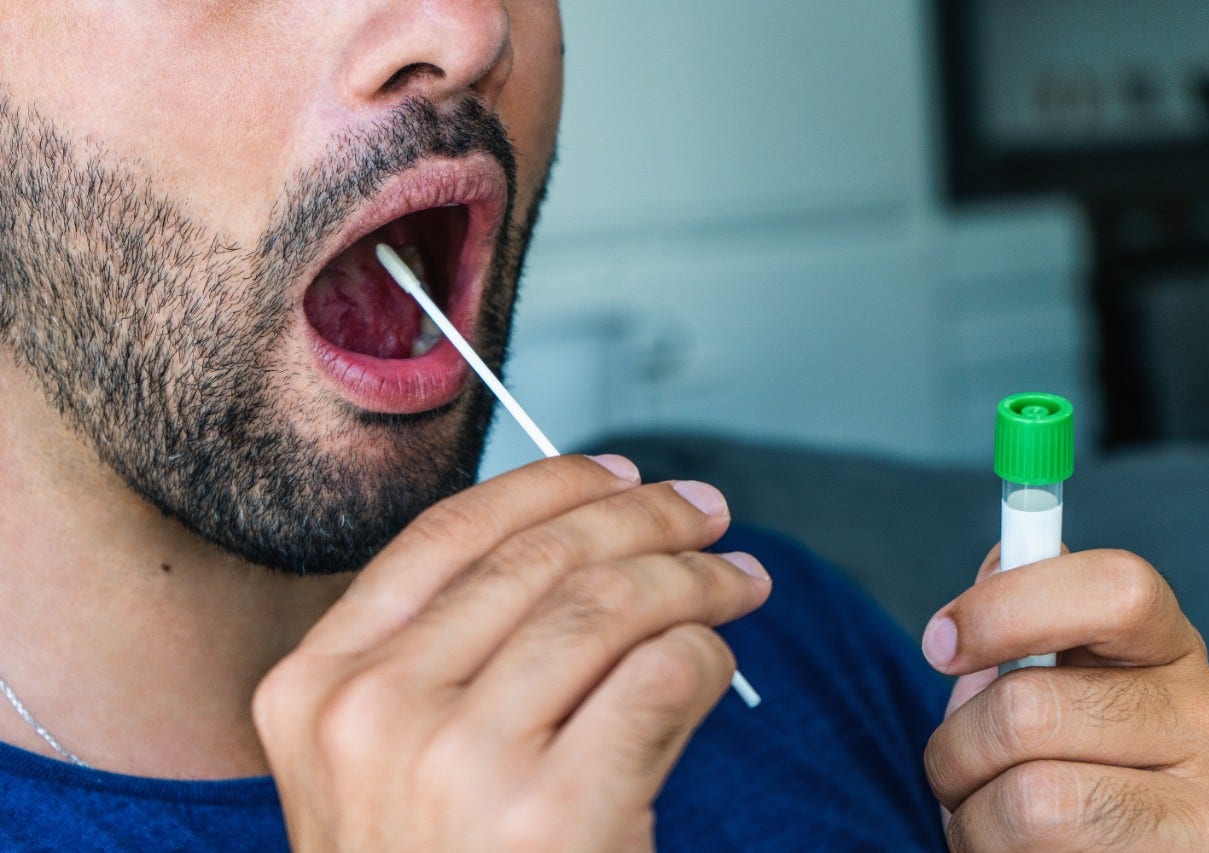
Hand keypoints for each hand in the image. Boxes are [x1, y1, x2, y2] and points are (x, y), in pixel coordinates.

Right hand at [252, 455, 770, 851]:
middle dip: (643, 518)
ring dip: (692, 578)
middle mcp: (375, 713)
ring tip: (738, 580)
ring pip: (608, 604)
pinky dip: (705, 652)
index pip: (447, 534)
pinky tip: (716, 660)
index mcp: (317, 686)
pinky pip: (660, 676)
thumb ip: (441, 658)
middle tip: (706, 514)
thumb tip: (579, 539)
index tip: (620, 476)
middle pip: (540, 558)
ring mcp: (459, 765)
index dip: (549, 486)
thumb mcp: (377, 767)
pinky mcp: (554, 817)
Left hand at [922, 545, 1208, 850]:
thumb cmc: (1052, 758)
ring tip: (991, 818)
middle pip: (1029, 710)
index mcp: (1170, 647)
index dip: (1006, 607)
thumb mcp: (1035, 677)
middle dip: (956, 747)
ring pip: (1031, 799)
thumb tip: (1000, 564)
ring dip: (972, 815)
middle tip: (957, 767)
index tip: (939, 645)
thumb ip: (1018, 615)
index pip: (1114, 589)